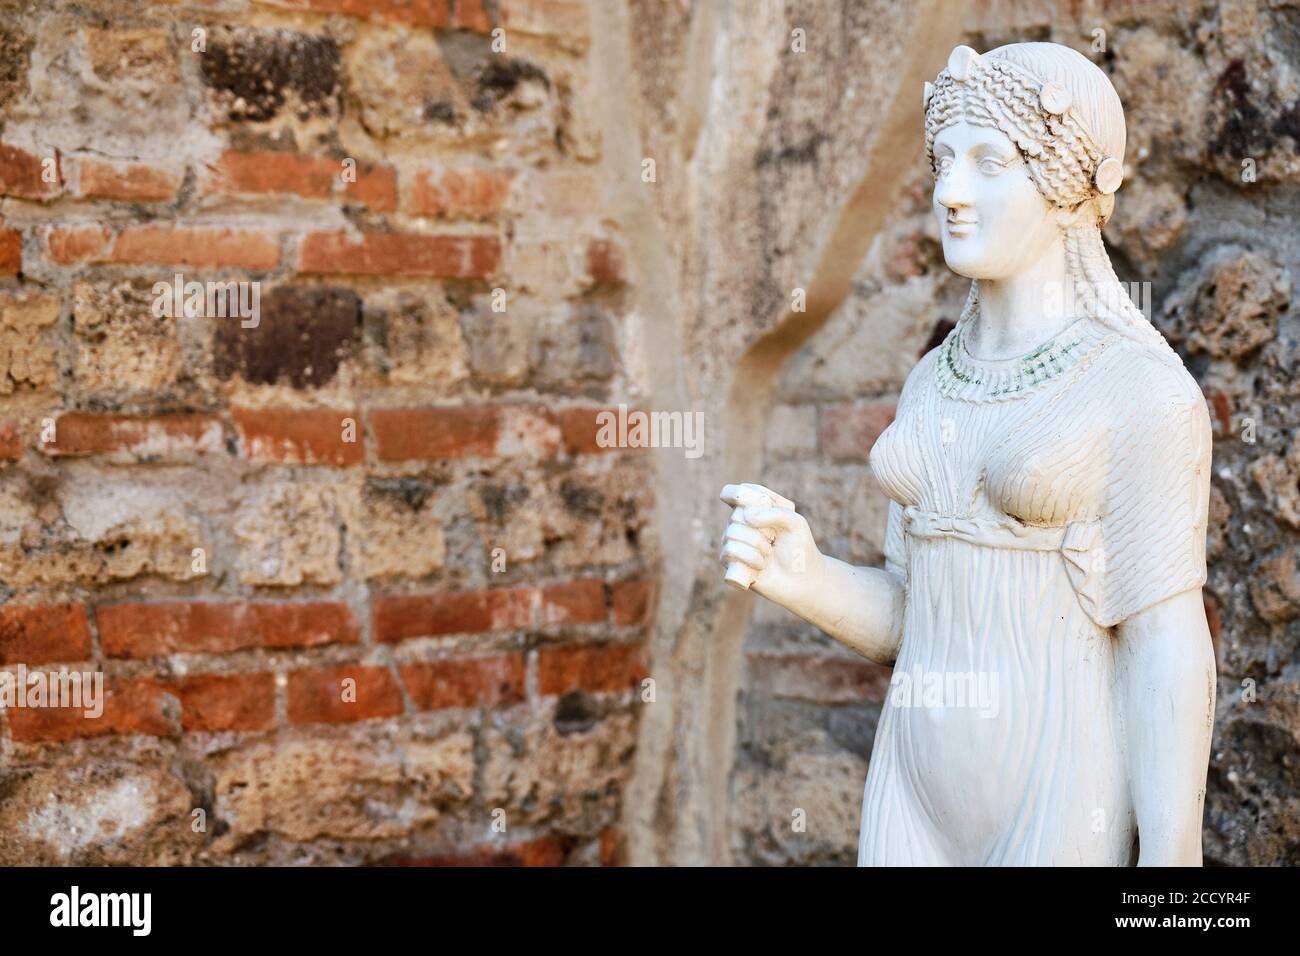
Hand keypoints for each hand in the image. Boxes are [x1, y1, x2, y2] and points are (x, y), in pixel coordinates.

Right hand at [718, 482, 822, 607]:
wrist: (802, 579)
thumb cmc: (799, 547)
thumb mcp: (795, 522)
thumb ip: (775, 513)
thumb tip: (746, 516)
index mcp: (754, 508)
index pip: (734, 493)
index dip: (735, 494)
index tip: (748, 500)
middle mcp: (740, 524)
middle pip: (736, 515)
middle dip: (760, 529)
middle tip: (774, 539)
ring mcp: (734, 543)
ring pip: (732, 534)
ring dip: (757, 545)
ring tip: (769, 554)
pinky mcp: (731, 562)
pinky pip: (729, 552)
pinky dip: (750, 558)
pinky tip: (761, 565)